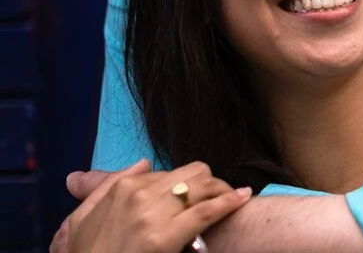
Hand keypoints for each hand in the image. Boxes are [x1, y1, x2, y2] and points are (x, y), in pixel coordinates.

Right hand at [52, 159, 250, 252]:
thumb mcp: (81, 223)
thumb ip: (104, 188)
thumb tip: (142, 162)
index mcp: (120, 189)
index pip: (168, 172)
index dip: (184, 185)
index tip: (194, 196)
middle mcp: (137, 195)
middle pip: (193, 173)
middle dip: (207, 184)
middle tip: (216, 198)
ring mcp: (150, 216)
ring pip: (203, 185)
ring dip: (220, 190)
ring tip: (231, 199)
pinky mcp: (163, 239)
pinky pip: (206, 211)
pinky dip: (228, 202)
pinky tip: (242, 197)